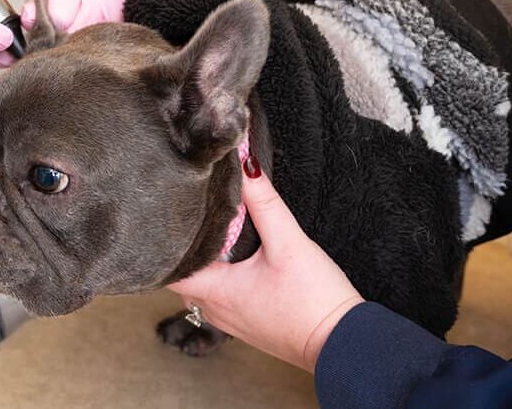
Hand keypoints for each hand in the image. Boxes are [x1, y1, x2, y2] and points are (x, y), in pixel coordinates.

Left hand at [169, 161, 363, 372]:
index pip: (169, 269)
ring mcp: (231, 321)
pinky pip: (221, 295)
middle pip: (183, 274)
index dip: (165, 242)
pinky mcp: (249, 323)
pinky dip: (221, 275)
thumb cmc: (315, 300)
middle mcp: (216, 310)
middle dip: (184, 246)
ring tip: (210, 228)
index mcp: (217, 292)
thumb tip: (245, 165)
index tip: (167, 214)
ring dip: (204, 260)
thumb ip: (263, 202)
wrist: (347, 346)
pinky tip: (235, 254)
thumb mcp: (288, 242)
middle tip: (188, 213)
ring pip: (202, 285)